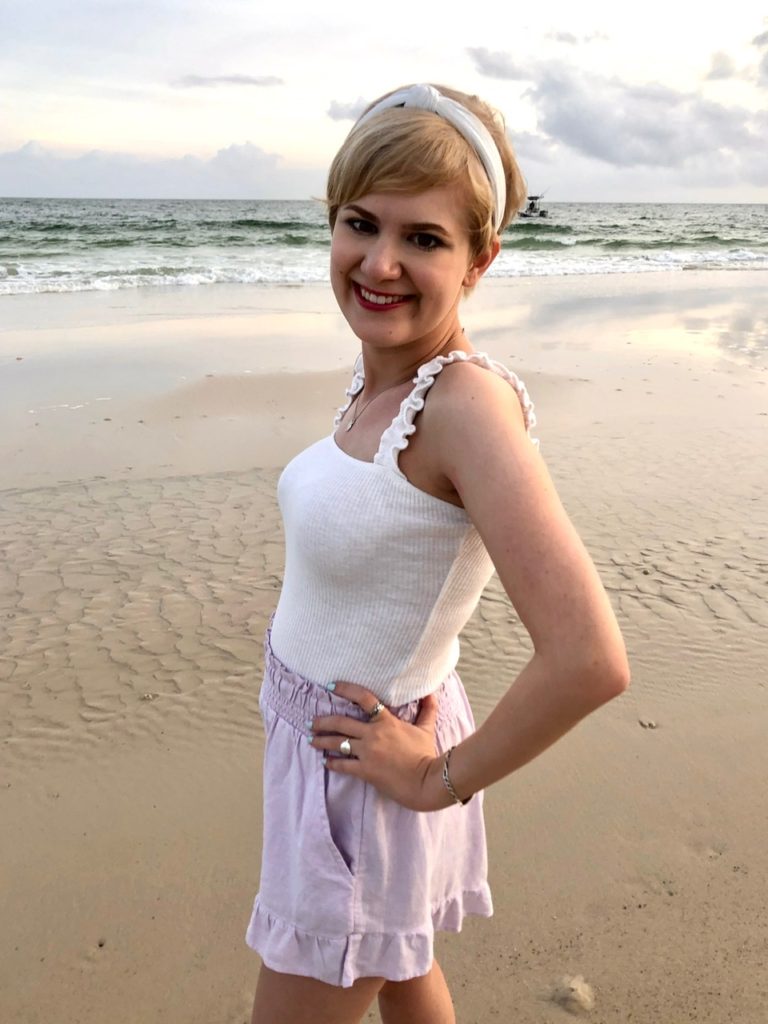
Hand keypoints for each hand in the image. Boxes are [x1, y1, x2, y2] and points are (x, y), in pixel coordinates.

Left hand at [308, 681, 451, 811]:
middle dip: (323, 721)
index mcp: (386, 721)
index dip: (346, 689)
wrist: (426, 782)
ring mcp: (367, 753)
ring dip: (322, 740)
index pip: (363, 698)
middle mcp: (373, 734)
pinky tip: (325, 761)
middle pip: (341, 722)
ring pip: (338, 743)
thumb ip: (427, 709)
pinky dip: (332, 762)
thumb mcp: (426, 728)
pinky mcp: (365, 771)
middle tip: (312, 722)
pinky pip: (342, 765)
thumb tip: (431, 692)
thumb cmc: (425, 754)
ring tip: (312, 740)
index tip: (332, 685)